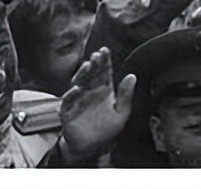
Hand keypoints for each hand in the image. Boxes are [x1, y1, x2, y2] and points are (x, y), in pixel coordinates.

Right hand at [60, 47, 135, 162]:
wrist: (92, 148)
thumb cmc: (106, 130)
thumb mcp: (121, 113)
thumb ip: (126, 96)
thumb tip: (132, 76)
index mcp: (104, 90)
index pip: (104, 72)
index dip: (104, 61)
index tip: (104, 50)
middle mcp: (90, 92)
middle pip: (91, 75)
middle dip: (94, 64)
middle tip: (96, 55)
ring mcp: (78, 101)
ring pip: (79, 84)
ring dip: (83, 75)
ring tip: (88, 66)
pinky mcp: (68, 112)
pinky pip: (68, 102)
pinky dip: (71, 95)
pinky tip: (76, 89)